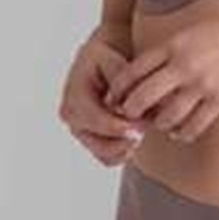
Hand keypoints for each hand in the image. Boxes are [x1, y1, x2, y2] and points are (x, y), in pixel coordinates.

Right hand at [58, 35, 152, 165]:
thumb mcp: (111, 60)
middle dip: (126, 138)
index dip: (119, 127)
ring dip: (127, 146)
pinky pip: (110, 159)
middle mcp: (73, 118)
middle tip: (145, 127)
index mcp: (73, 97)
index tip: (141, 127)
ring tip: (141, 128)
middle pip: (101, 144)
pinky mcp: (91, 142)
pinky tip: (135, 134)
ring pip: (107, 155)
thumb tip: (124, 106)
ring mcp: (81, 132)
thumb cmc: (105, 60)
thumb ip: (119, 80)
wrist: (99, 66)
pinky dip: (126, 152)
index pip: (95, 120)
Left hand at [103, 11, 218, 143]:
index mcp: (174, 45)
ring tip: (159, 125)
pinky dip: (183, 133)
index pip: (134, 70)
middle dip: (131, 111)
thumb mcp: (192, 32)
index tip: (114, 98)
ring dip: (158, 125)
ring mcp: (203, 84)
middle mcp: (184, 65)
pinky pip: (194, 125)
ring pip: (166, 116)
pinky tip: (180, 133)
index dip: (119, 88)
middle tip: (130, 118)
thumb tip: (145, 69)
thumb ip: (169, 49)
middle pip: (143, 97)